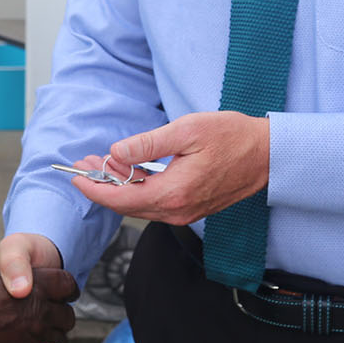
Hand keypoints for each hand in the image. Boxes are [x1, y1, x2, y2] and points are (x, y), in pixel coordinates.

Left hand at [70, 110, 270, 225]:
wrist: (268, 154)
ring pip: (141, 206)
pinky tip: (130, 172)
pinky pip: (156, 204)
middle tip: (84, 164)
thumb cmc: (232, 137)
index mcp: (174, 192)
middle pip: (127, 205)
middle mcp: (178, 210)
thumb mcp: (187, 130)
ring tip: (102, 164)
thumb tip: (117, 151)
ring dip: (119, 187)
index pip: (122, 199)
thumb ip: (148, 143)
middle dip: (102, 186)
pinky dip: (138, 189)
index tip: (75, 176)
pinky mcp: (192, 208)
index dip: (94, 189)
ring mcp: (186, 212)